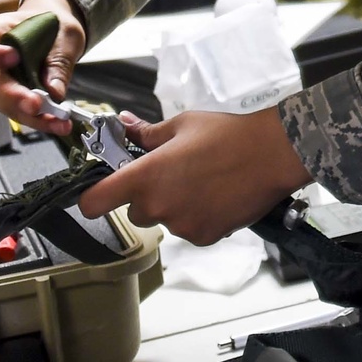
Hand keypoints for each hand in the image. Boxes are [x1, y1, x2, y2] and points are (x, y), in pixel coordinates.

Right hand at [0, 0, 84, 136]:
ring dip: (31, 116)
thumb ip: (57, 60)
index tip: (13, 57)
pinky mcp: (13, 101)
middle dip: (13, 97)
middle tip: (35, 103)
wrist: (54, 32)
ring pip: (5, 105)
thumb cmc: (49, 26)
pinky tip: (60, 124)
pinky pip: (21, 114)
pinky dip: (42, 121)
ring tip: (57, 120)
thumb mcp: (61, 33)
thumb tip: (54, 92)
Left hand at [79, 108, 310, 244]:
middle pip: (134, 211)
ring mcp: (181, 226)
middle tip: (171, 174)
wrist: (270, 155)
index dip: (90, 199)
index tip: (95, 194)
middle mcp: (158, 206)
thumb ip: (146, 133)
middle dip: (146, 195)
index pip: (94, 202)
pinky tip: (214, 196)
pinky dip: (196, 217)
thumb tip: (123, 124)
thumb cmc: (225, 135)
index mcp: (145, 177)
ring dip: (173, 206)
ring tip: (200, 181)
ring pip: (164, 219)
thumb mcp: (180, 125)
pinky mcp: (204, 237)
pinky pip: (188, 229)